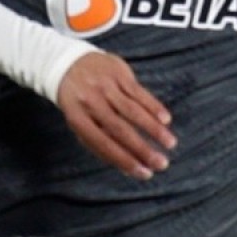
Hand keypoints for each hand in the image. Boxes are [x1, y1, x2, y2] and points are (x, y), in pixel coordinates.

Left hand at [55, 51, 175, 179]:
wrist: (66, 63)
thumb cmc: (77, 101)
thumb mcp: (78, 120)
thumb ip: (98, 143)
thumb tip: (127, 168)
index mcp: (77, 118)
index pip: (103, 143)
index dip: (125, 160)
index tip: (144, 173)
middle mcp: (90, 102)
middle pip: (120, 129)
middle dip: (143, 149)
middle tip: (162, 164)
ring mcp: (105, 86)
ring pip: (133, 111)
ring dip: (154, 129)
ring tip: (170, 144)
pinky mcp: (118, 73)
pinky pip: (139, 92)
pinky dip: (153, 107)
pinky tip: (166, 120)